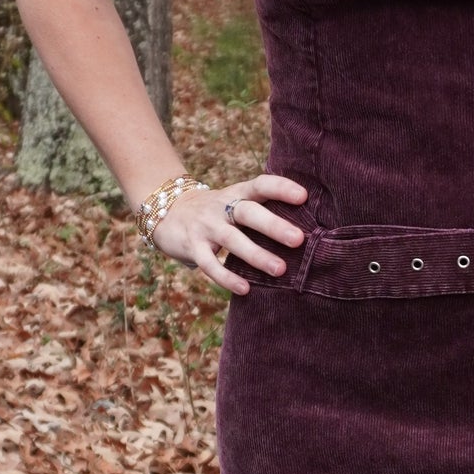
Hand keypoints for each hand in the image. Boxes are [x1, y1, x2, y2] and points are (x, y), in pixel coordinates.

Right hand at [149, 173, 308, 295]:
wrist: (167, 211)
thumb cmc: (217, 212)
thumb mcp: (235, 203)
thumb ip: (261, 211)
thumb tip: (306, 231)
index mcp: (238, 193)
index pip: (261, 185)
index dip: (281, 188)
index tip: (304, 196)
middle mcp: (222, 206)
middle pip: (249, 212)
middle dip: (273, 225)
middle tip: (299, 239)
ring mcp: (206, 226)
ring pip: (232, 239)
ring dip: (256, 255)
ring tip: (280, 270)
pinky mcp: (192, 245)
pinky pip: (209, 263)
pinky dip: (226, 277)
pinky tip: (245, 289)